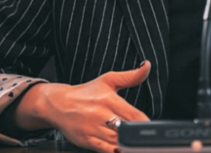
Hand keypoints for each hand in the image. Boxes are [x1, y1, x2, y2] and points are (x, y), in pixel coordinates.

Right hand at [13, 61, 150, 152]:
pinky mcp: (85, 141)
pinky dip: (115, 151)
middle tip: (146, 139)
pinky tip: (121, 149)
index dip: (145, 123)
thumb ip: (131, 76)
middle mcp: (100, 114)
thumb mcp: (108, 80)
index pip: (133, 114)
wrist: (59, 104)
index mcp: (109, 99)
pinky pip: (104, 150)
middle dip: (137, 135)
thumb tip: (147, 65)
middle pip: (126, 129)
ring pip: (117, 142)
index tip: (152, 128)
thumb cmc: (87, 92)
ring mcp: (92, 129)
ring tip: (136, 145)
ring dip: (127, 144)